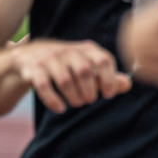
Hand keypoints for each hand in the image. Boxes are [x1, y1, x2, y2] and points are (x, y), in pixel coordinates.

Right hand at [10, 38, 130, 113]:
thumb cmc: (67, 64)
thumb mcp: (87, 65)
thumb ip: (107, 75)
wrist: (30, 55)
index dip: (109, 79)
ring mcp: (50, 58)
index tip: (108, 94)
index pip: (103, 60)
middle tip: (89, 100)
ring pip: (65, 80)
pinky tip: (60, 108)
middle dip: (89, 91)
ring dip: (73, 97)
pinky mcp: (35, 68)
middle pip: (85, 71)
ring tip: (76, 103)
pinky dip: (53, 100)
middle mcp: (69, 51)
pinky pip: (44, 85)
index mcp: (86, 49)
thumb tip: (127, 84)